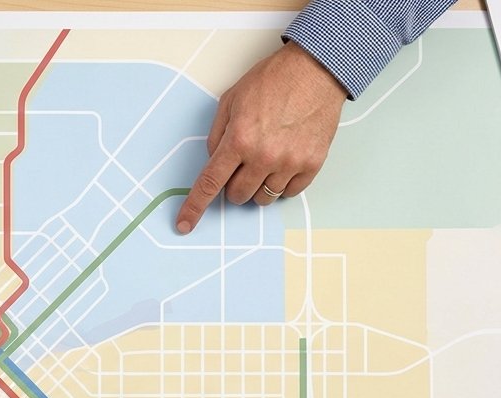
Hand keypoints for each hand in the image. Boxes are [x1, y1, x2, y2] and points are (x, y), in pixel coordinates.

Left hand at [176, 40, 347, 233]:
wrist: (316, 70)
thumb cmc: (273, 80)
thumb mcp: (231, 100)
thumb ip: (217, 134)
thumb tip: (214, 160)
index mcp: (238, 139)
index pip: (210, 183)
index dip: (195, 207)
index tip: (184, 224)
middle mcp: (263, 156)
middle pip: (237, 195)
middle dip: (233, 185)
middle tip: (242, 164)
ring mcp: (289, 162)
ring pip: (263, 198)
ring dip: (258, 186)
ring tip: (266, 160)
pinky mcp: (312, 165)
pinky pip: (289, 193)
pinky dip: (282, 184)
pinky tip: (284, 162)